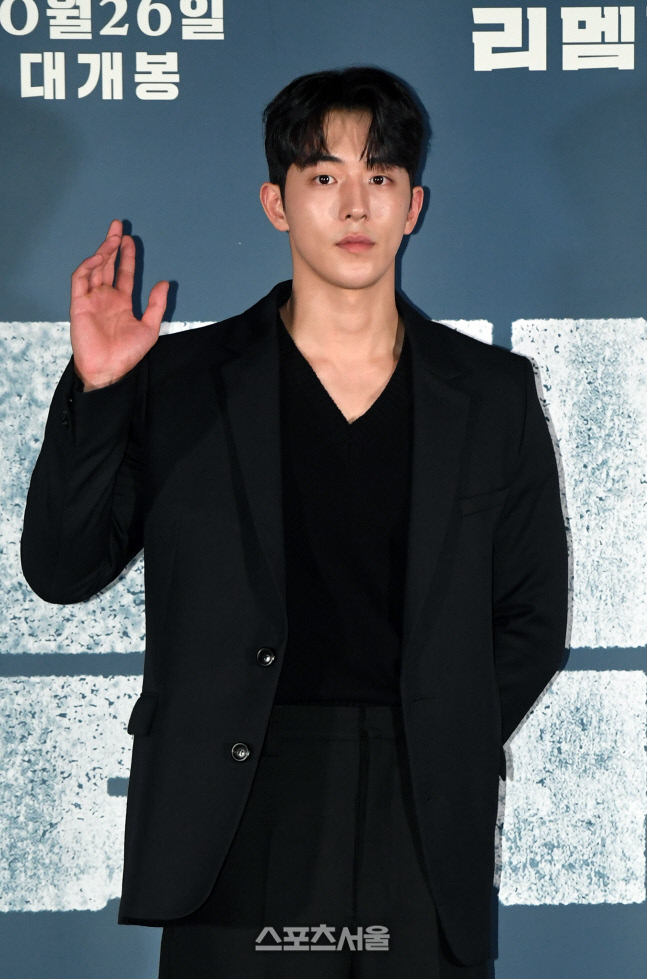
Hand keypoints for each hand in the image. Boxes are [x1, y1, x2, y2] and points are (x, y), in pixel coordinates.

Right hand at [70, 219, 168, 390]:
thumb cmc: (128, 354)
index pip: (123, 273)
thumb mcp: (150, 328)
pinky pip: (80, 280)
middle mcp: (105, 297)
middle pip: (107, 265)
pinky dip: (88, 267)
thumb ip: (156, 305)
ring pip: (94, 268)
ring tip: (112, 237)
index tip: (130, 240)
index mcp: (121, 302)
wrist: (109, 370)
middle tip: (117, 226)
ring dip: (102, 252)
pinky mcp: (79, 304)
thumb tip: (164, 282)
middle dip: (111, 245)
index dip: (127, 256)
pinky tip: (99, 257)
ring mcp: (91, 299)